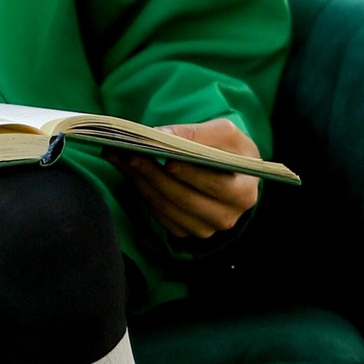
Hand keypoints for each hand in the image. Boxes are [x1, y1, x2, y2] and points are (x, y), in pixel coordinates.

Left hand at [125, 115, 261, 244]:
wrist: (226, 167)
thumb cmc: (229, 148)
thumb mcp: (224, 132)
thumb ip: (196, 132)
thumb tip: (161, 135)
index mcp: (244, 193)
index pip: (216, 186)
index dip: (191, 174)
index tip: (168, 159)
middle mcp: (227, 217)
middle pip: (186, 199)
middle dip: (155, 175)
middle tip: (130, 153)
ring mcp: (205, 228)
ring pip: (167, 208)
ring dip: (140, 182)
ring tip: (120, 157)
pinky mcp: (184, 231)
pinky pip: (159, 215)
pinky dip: (141, 192)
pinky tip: (128, 171)